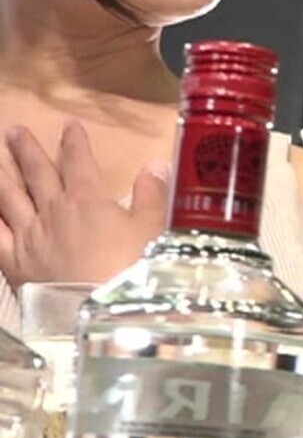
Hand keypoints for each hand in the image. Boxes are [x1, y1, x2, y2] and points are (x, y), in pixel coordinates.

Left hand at [0, 122, 169, 285]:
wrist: (101, 311)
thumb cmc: (134, 268)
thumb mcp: (153, 229)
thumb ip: (151, 196)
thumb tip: (153, 166)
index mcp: (88, 199)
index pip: (78, 161)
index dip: (75, 142)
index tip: (69, 125)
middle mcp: (53, 210)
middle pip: (37, 174)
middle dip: (27, 150)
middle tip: (15, 131)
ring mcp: (28, 236)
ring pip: (9, 198)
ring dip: (2, 177)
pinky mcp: (13, 262)